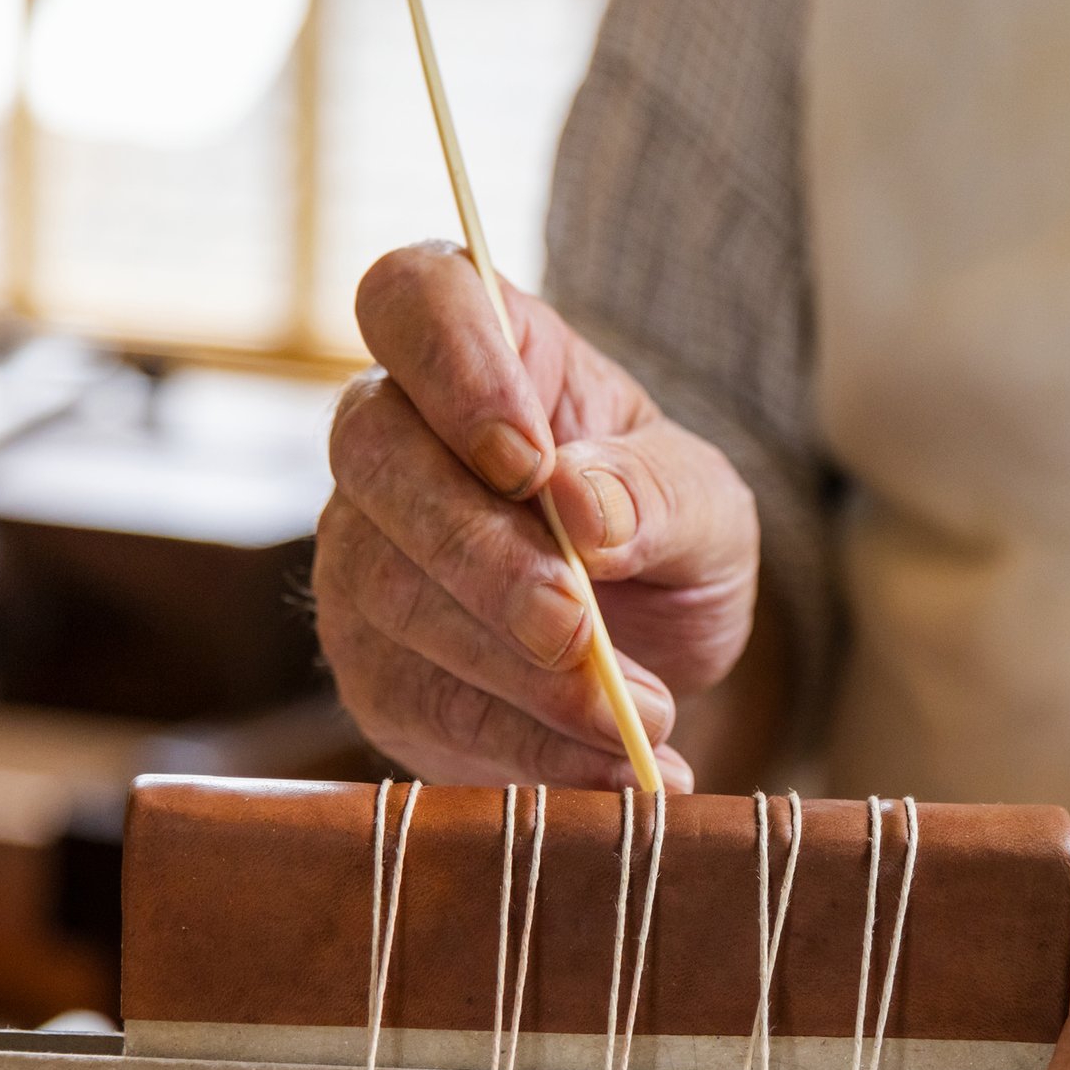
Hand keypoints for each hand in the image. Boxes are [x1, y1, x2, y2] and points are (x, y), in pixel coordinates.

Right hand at [315, 241, 759, 787]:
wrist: (654, 641)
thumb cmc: (666, 532)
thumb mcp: (706, 504)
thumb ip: (657, 492)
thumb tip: (586, 507)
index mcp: (482, 353)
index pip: (412, 299)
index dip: (452, 367)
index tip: (530, 459)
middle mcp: (393, 441)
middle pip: (380, 463)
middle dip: (481, 556)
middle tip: (577, 628)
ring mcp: (363, 555)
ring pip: (390, 594)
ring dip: (517, 670)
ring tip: (640, 716)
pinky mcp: (375, 667)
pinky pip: (418, 702)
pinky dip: (521, 747)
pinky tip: (609, 770)